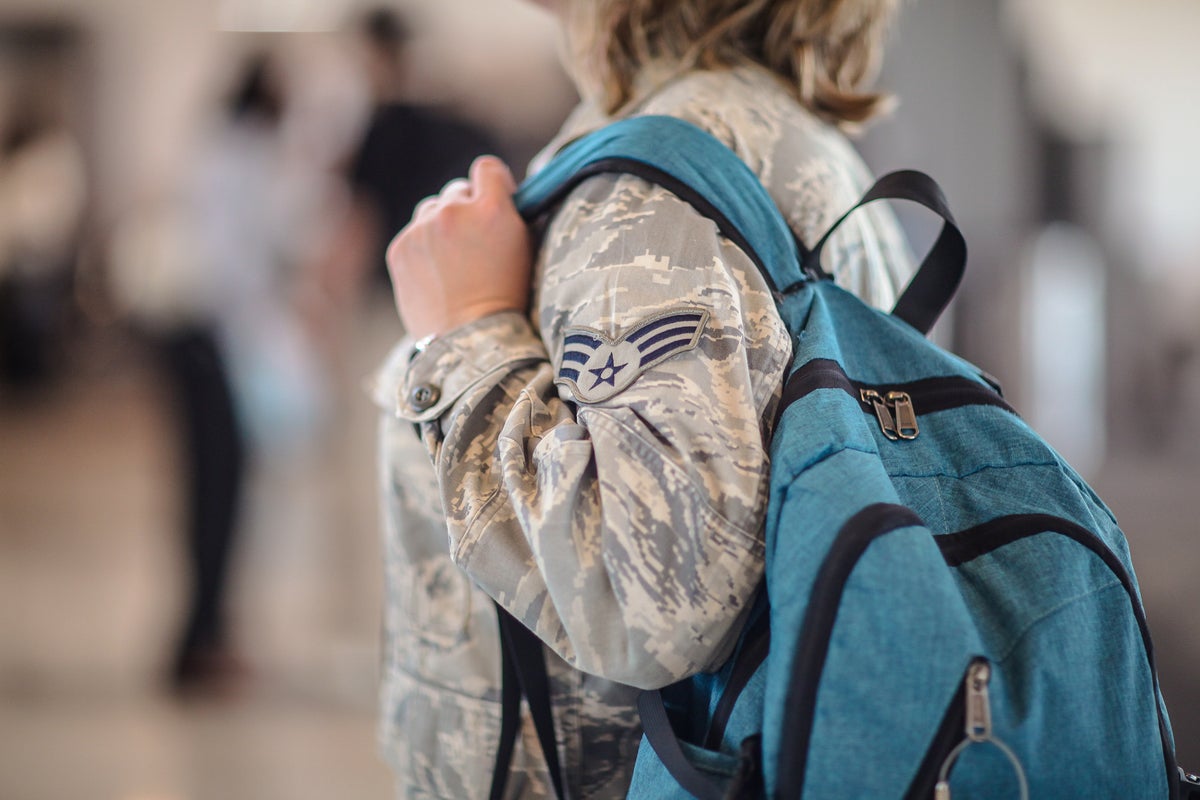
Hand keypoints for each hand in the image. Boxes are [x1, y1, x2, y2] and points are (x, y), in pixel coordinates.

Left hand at [386, 156, 531, 339]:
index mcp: (491, 209)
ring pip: (432, 209)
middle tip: (473, 243)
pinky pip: (413, 234)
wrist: (468, 340)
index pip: (487, 168)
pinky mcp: (400, 247)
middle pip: (457, 190)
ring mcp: (422, 228)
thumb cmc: (506, 299)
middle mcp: (454, 211)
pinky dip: (423, 248)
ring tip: (453, 261)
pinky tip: (436, 274)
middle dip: (466, 210)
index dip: (493, 183)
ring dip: (441, 226)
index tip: (495, 200)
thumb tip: (500, 195)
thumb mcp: (524, 249)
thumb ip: (509, 214)